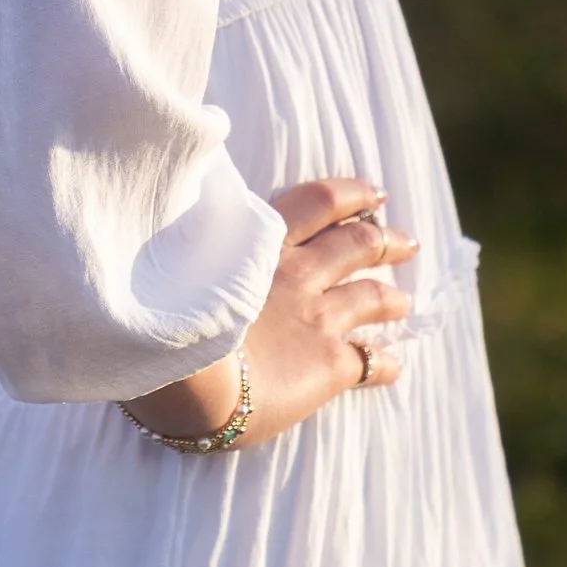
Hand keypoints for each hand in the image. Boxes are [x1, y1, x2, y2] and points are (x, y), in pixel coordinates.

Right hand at [124, 178, 416, 453]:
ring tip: (402, 304)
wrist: (180, 372)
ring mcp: (318, 317)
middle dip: (385, 241)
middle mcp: (297, 273)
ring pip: (371, 298)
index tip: (374, 194)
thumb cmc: (161, 311)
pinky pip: (369, 362)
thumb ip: (195, 244)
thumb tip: (178, 233)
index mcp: (260, 243)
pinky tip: (392, 367)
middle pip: (356, 244)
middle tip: (405, 242)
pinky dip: (384, 363)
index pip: (318, 202)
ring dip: (391, 300)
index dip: (352, 196)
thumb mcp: (176, 256)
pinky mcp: (329, 362)